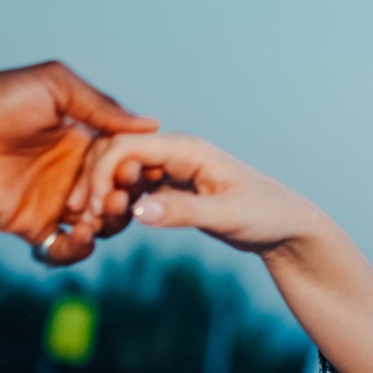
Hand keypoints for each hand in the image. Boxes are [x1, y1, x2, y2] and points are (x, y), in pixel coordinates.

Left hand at [0, 62, 156, 265]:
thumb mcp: (53, 86)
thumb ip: (101, 105)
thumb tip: (152, 124)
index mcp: (86, 139)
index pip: (128, 160)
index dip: (139, 168)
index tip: (139, 170)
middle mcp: (76, 172)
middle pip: (120, 196)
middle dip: (124, 200)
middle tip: (112, 197)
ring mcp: (55, 201)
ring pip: (100, 226)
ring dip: (106, 225)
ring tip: (91, 216)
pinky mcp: (31, 225)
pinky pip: (64, 248)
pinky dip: (76, 251)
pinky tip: (75, 236)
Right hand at [71, 132, 318, 256]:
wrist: (284, 227)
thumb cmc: (264, 215)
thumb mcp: (226, 216)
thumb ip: (182, 213)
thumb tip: (138, 212)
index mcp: (187, 149)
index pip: (128, 145)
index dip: (103, 172)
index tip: (96, 207)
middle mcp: (175, 153)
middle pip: (117, 154)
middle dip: (96, 182)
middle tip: (88, 219)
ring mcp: (171, 170)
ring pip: (122, 173)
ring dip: (105, 195)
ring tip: (97, 225)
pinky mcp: (171, 190)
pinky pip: (134, 191)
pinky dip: (119, 205)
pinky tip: (111, 226)